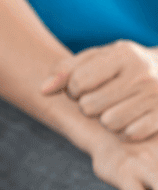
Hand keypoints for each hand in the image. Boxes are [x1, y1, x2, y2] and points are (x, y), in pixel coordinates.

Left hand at [43, 41, 157, 140]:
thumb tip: (43, 90)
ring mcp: (156, 96)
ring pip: (109, 123)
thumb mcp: (96, 59)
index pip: (78, 82)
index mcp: (122, 54)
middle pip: (90, 106)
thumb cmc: (123, 66)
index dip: (73, 89)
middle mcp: (142, 74)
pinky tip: (130, 118)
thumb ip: (65, 70)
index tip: (82, 88)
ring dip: (106, 120)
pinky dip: (125, 131)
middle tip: (100, 98)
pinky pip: (130, 135)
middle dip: (88, 105)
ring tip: (114, 108)